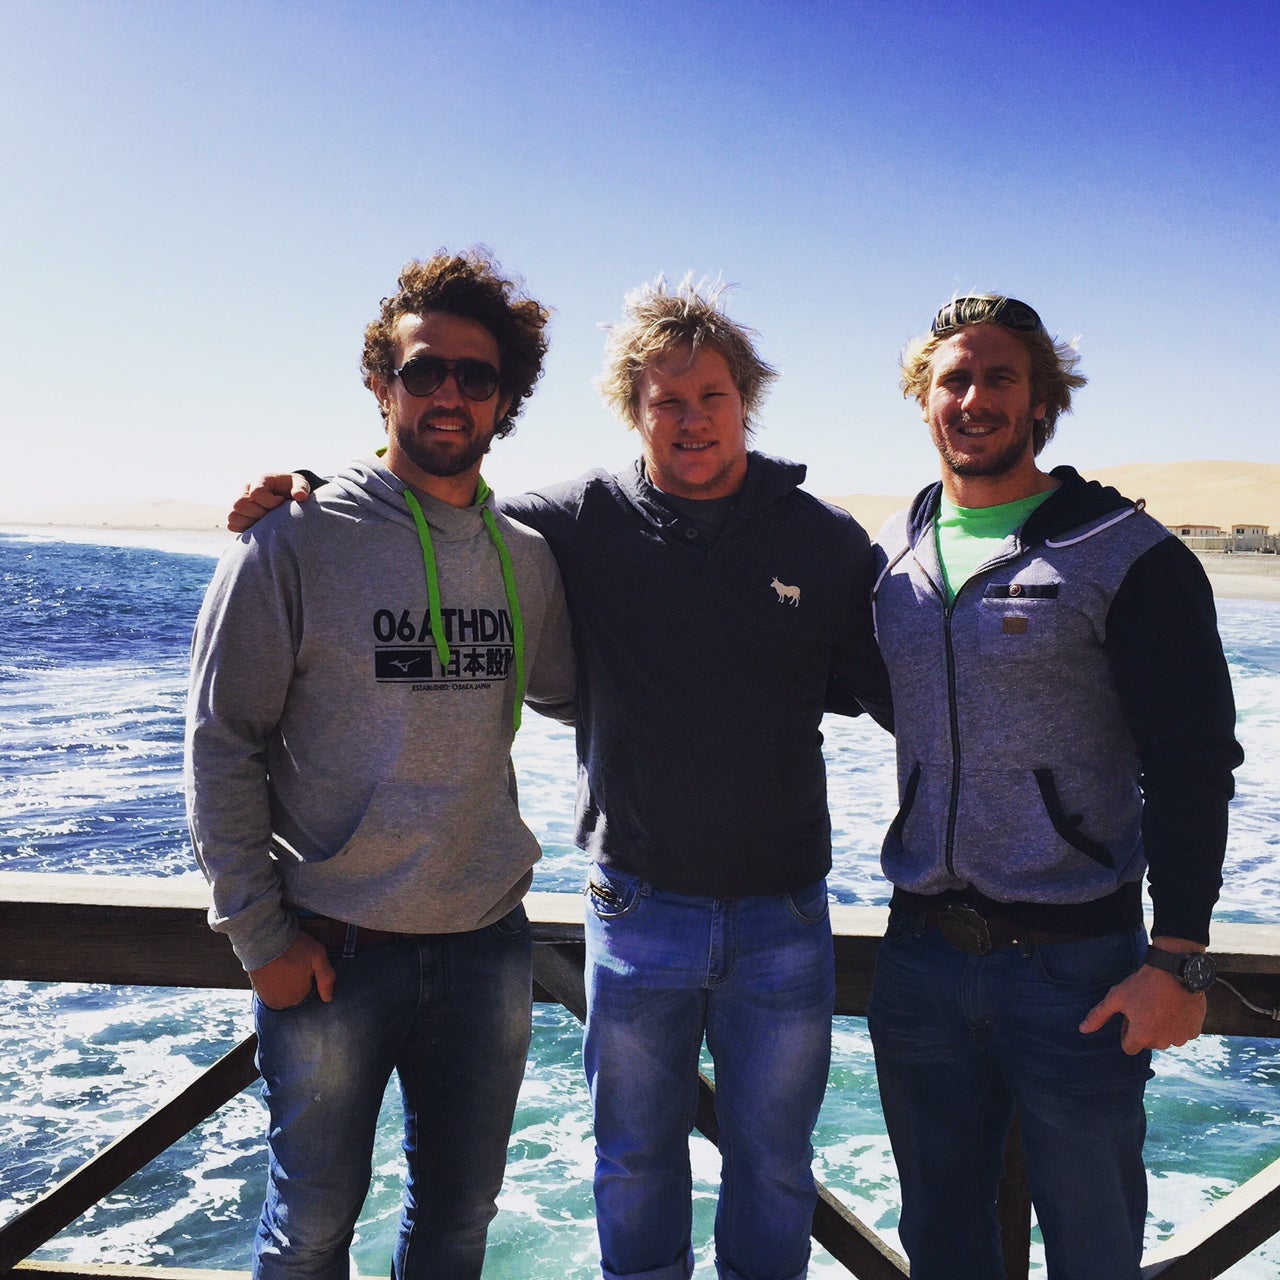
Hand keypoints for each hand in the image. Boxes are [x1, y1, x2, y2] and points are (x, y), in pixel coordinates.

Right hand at [228, 473, 311, 532]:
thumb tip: (300, 497)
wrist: (284, 494)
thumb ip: (301, 488)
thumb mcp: (300, 484)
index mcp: (261, 479)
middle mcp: (245, 489)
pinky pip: (232, 525)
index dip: (270, 503)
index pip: (256, 493)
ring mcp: (239, 501)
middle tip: (272, 515)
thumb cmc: (292, 488)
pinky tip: (258, 525)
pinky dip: (245, 528)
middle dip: (258, 514)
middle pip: (239, 504)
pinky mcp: (237, 514)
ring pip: (233, 516)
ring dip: (250, 522)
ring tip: (265, 521)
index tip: (281, 503)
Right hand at [248, 931, 335, 1009]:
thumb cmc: (293, 947)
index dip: (310, 976)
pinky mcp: (259, 992)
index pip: (310, 991)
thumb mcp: (318, 956)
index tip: (305, 964)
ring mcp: (269, 999)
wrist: (264, 939)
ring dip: (285, 981)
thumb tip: (328, 998)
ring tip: (284, 965)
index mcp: (300, 997)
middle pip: (297, 993)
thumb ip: (327, 978)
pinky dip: (274, 981)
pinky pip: (272, 990)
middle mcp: (284, 1004)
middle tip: (294, 962)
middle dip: (298, 980)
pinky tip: (275, 968)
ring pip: (284, 992)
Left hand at [1079, 939, 1207, 1053]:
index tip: (1130, 1016)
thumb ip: (1098, 1015)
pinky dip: (1178, 1024)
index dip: (1126, 1032)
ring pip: (1166, 1038)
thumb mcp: (1116, 997)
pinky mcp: (1195, 1031)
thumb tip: (1082, 1030)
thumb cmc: (1142, 984)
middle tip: (1145, 1007)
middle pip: (1148, 1043)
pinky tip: (1174, 1007)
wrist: (1175, 970)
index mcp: (1142, 1036)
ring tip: (1160, 1005)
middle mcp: (1163, 1042)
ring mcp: (1181, 1037)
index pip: (1128, 1047)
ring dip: (1162, 1028)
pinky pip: (1182, 1033)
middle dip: (1145, 1030)